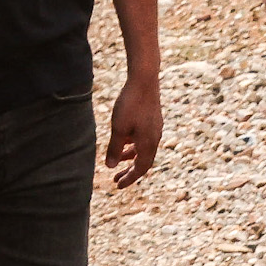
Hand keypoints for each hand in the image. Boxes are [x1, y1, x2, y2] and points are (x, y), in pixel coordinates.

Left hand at [106, 73, 164, 187]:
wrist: (144, 79)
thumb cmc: (130, 104)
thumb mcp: (118, 128)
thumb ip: (115, 149)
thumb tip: (110, 167)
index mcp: (148, 143)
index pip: (141, 168)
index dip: (129, 179)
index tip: (117, 186)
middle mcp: (155, 138)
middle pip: (143, 161)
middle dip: (129, 171)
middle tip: (115, 180)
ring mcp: (155, 128)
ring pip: (143, 149)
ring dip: (130, 157)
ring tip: (117, 162)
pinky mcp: (152, 119)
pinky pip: (143, 138)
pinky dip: (133, 145)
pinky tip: (123, 140)